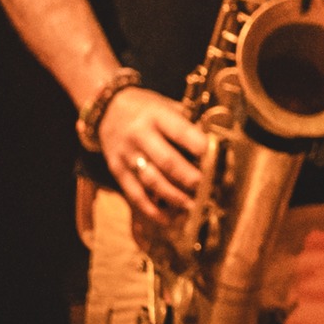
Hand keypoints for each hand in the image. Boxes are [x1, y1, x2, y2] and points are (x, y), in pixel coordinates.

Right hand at [98, 86, 209, 223]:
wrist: (107, 109)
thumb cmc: (147, 108)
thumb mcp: (167, 105)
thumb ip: (187, 123)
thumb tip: (215, 144)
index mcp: (157, 116)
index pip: (181, 132)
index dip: (199, 147)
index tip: (216, 160)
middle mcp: (140, 136)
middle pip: (167, 161)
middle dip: (189, 177)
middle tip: (207, 188)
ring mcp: (127, 155)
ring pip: (151, 181)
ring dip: (174, 196)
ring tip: (192, 206)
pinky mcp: (117, 171)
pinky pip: (134, 193)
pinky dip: (151, 209)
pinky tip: (167, 218)